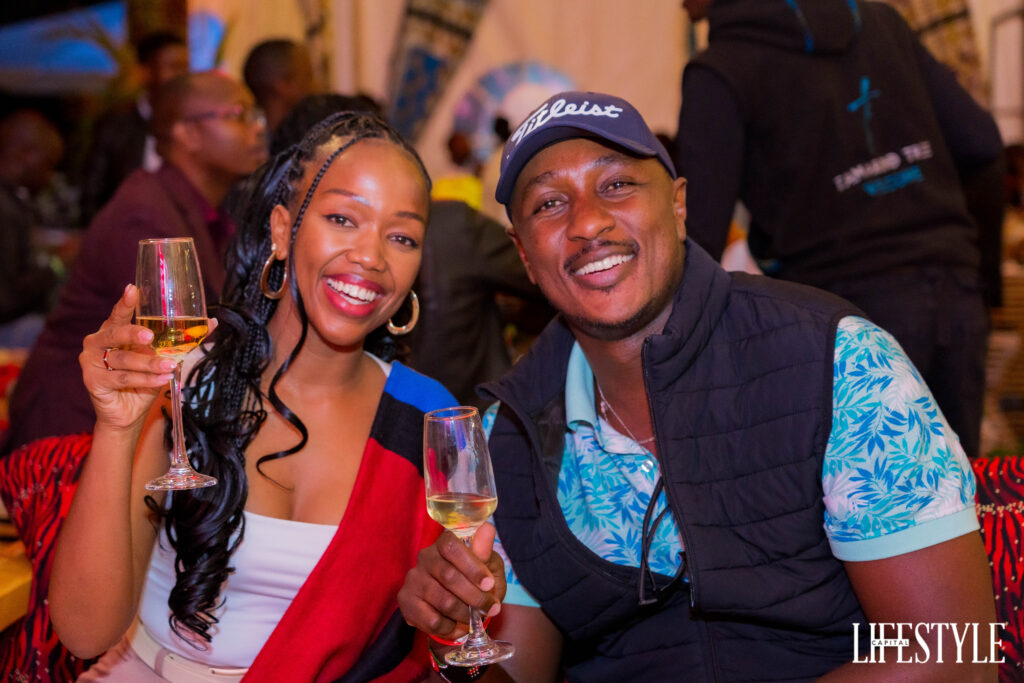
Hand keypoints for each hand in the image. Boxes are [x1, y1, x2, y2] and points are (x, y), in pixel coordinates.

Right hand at [80, 284, 175, 431]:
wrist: (128, 413)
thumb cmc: (143, 380)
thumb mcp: (162, 357)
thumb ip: (181, 340)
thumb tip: (212, 323)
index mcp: (112, 331)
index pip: (119, 314)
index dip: (125, 302)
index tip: (133, 289)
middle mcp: (97, 342)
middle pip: (116, 333)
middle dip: (134, 333)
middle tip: (150, 336)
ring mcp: (91, 362)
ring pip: (124, 359)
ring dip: (149, 363)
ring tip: (170, 366)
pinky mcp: (93, 381)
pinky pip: (123, 378)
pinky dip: (146, 379)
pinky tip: (162, 378)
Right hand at [399, 523, 507, 639]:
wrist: (457, 607)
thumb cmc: (476, 581)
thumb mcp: (487, 567)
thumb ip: (485, 552)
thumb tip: (487, 529)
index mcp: (444, 543)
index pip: (452, 547)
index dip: (472, 566)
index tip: (489, 585)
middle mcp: (425, 556)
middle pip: (448, 576)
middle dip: (474, 596)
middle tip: (490, 608)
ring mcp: (413, 578)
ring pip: (442, 600)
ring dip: (464, 614)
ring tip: (474, 619)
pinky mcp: (406, 600)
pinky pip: (431, 619)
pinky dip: (450, 627)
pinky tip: (457, 626)